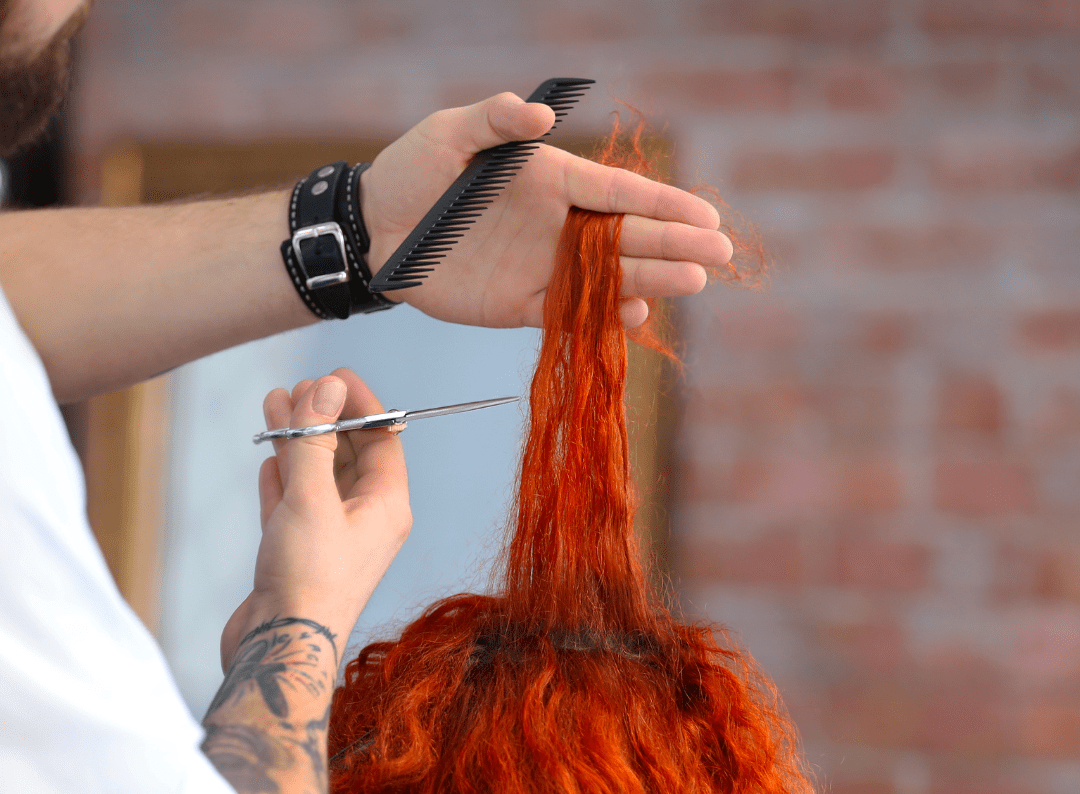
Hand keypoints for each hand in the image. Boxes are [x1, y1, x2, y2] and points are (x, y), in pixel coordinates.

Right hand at [220, 369, 411, 669]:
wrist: (281, 647)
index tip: (333, 375)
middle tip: (297, 387)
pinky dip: (284, 478)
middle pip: (349, 455)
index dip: (361, 405)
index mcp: (386, 508)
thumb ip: (316, 439)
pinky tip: (272, 458)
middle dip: (324, 418)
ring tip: (275, 405)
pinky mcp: (299, 554)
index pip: (383, 440)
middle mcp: (365, 522)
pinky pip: (295, 504)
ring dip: (298, 441)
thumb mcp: (312, 498)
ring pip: (317, 477)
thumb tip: (326, 387)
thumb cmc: (307, 578)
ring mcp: (331, 538)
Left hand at [361, 92, 733, 329]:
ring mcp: (542, 268)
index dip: (664, 204)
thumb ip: (495, 119)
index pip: (618, 194)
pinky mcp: (520, 305)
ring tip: (692, 286)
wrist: (375, 233)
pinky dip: (600, 317)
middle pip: (627, 238)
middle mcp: (556, 227)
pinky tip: (635, 317)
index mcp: (550, 181)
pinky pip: (569, 314)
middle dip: (675, 246)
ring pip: (607, 278)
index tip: (706, 217)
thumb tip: (542, 111)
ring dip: (649, 282)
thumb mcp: (450, 134)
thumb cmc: (412, 173)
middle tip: (719, 258)